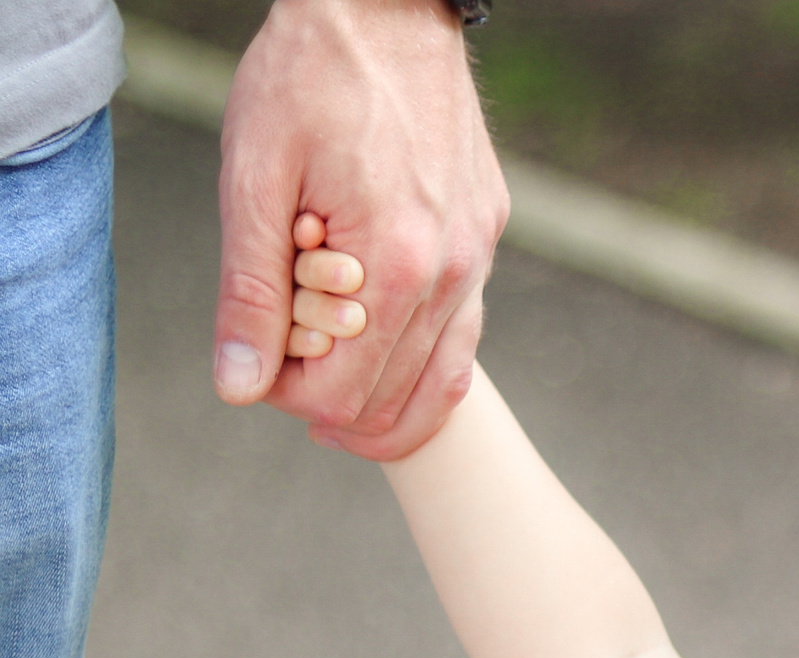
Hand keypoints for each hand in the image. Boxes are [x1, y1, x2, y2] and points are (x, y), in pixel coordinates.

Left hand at [214, 0, 507, 461]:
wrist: (386, 10)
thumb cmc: (310, 80)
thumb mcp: (254, 179)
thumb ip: (251, 290)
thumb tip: (241, 387)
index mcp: (397, 266)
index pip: (341, 393)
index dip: (283, 391)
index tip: (254, 350)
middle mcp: (453, 275)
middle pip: (393, 404)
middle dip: (327, 397)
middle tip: (281, 360)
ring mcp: (478, 260)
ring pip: (441, 385)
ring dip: (377, 396)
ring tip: (325, 373)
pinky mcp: (484, 238)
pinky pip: (463, 337)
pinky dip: (418, 363)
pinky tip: (375, 341)